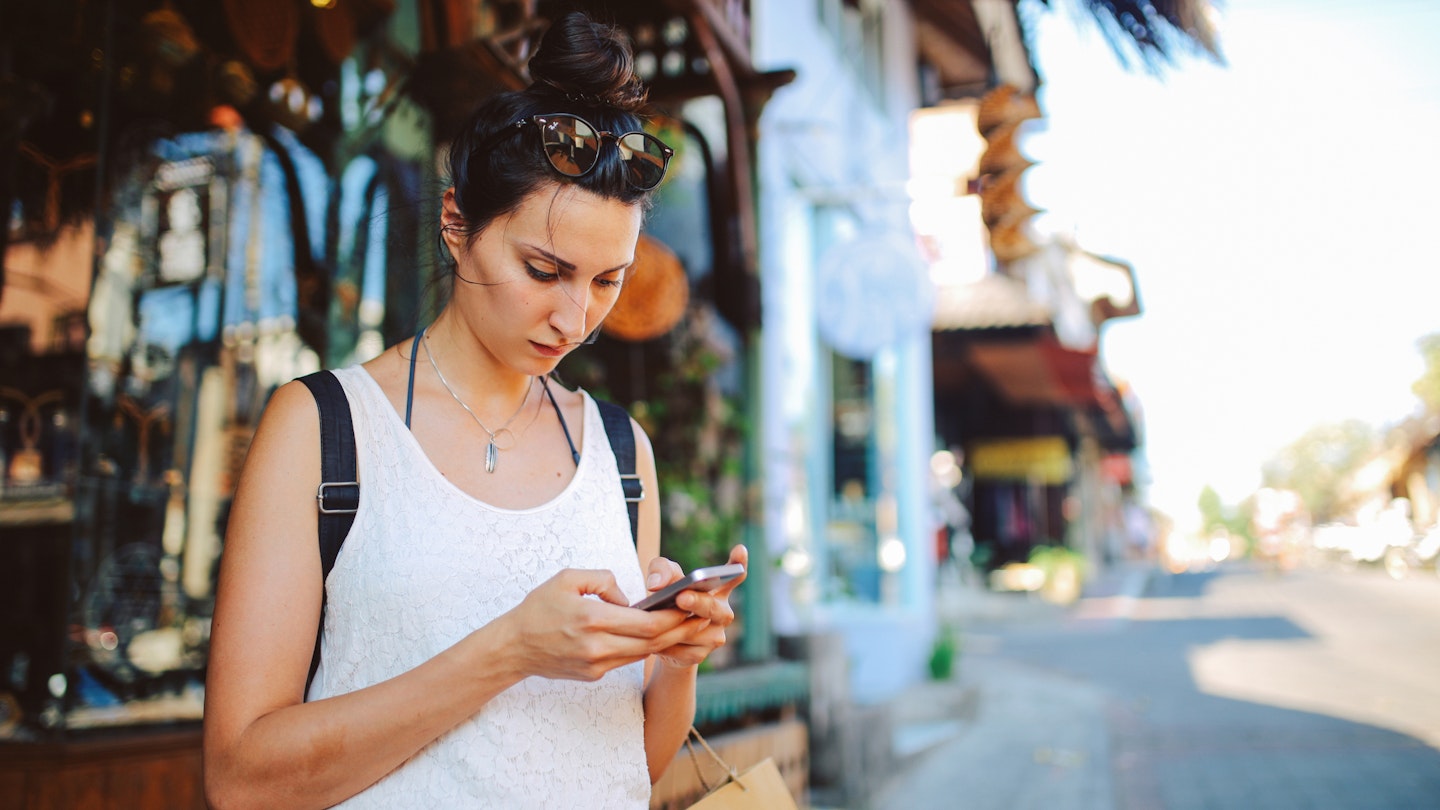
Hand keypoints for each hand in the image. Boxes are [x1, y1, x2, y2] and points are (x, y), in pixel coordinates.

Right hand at [501, 569, 691, 681]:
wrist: (514, 647)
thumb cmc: (539, 608)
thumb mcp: (568, 578)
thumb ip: (604, 580)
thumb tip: (628, 596)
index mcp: (592, 620)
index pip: (647, 623)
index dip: (674, 617)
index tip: (690, 606)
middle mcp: (597, 647)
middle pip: (652, 643)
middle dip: (679, 630)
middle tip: (700, 618)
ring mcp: (596, 665)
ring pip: (642, 654)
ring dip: (666, 641)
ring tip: (685, 626)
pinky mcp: (594, 675)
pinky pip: (626, 660)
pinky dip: (643, 648)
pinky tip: (655, 636)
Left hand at [642, 545, 747, 668]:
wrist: (660, 639)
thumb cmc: (667, 600)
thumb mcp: (662, 579)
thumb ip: (661, 570)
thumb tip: (656, 584)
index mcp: (718, 590)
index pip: (734, 576)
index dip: (739, 564)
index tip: (740, 549)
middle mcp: (722, 613)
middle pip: (713, 608)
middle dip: (698, 602)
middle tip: (682, 597)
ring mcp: (715, 636)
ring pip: (694, 631)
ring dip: (674, 626)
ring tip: (655, 622)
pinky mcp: (700, 655)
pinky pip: (681, 650)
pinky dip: (666, 644)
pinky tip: (654, 640)